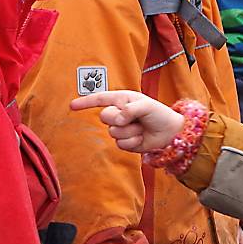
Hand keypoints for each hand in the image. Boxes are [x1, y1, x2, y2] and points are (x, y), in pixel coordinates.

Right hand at [70, 90, 184, 151]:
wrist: (170, 133)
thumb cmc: (159, 114)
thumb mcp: (146, 105)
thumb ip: (129, 109)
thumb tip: (118, 118)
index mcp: (122, 100)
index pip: (100, 99)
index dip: (85, 102)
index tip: (72, 105)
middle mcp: (119, 113)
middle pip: (105, 116)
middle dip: (118, 119)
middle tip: (133, 119)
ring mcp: (121, 128)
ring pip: (113, 132)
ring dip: (130, 131)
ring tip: (141, 128)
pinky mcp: (125, 142)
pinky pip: (121, 144)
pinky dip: (133, 141)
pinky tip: (141, 138)